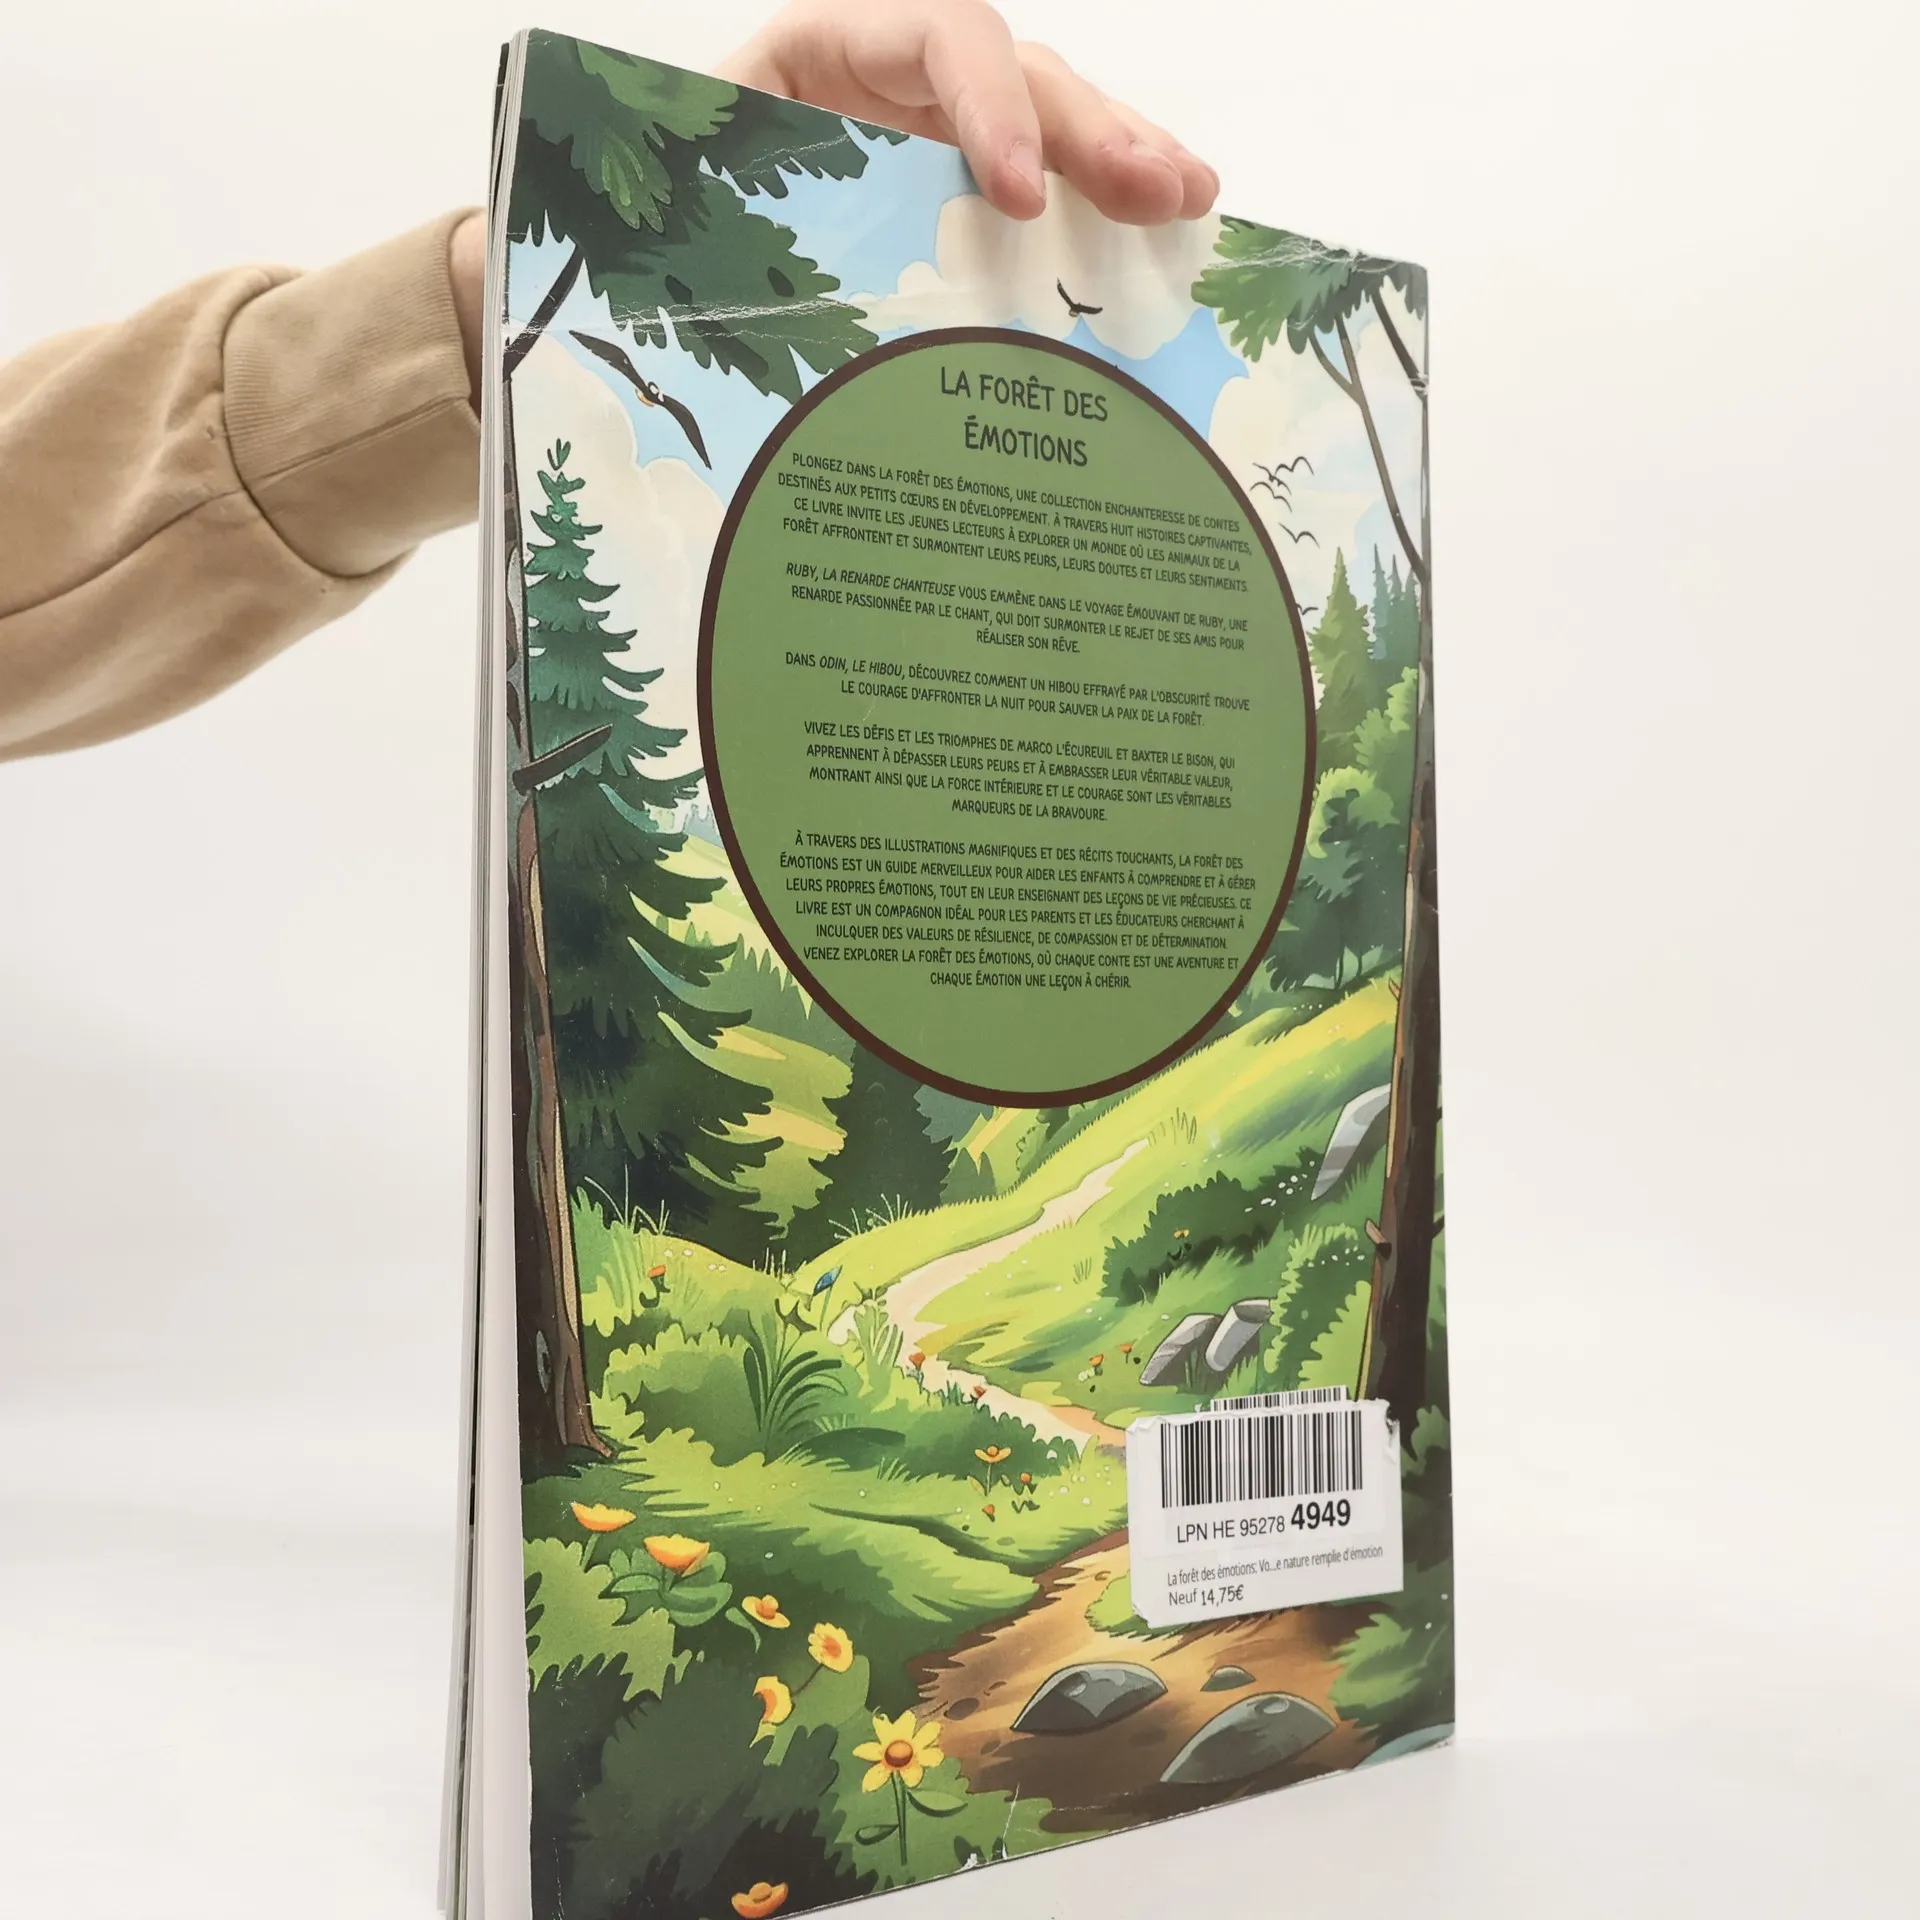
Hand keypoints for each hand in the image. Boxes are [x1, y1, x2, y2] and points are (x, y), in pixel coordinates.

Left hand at [450, 3, 1218, 401]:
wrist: (635, 273)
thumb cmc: (643, 230)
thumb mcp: (657, 191)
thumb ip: (674, 193)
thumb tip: (626, 227)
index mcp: (815, 54)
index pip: (935, 36)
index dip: (989, 104)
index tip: (1019, 194)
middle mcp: (892, 84)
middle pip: (1017, 75)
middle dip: (1094, 130)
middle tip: (1163, 192)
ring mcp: (937, 141)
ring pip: (1049, 126)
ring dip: (1124, 161)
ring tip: (1191, 204)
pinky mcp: (961, 205)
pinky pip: (1044, 192)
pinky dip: (1101, 213)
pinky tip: (1168, 235)